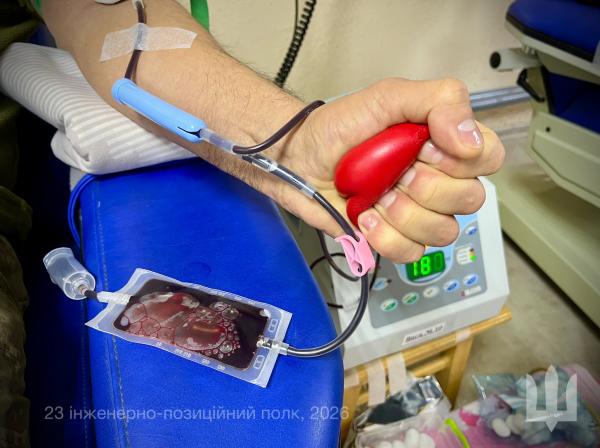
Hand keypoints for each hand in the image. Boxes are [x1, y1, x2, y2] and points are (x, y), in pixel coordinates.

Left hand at [275, 78, 504, 262]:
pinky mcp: (392, 237)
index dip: (464, 160)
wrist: (298, 157)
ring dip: (404, 214)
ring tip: (376, 196)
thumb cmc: (338, 126)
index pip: (488, 157)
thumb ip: (439, 101)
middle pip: (470, 199)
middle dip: (427, 187)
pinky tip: (365, 216)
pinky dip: (385, 237)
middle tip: (396, 173)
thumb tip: (472, 140)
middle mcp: (437, 180)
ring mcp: (415, 212)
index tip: (427, 148)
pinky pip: (411, 252)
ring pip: (442, 230)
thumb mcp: (387, 97)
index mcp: (443, 144)